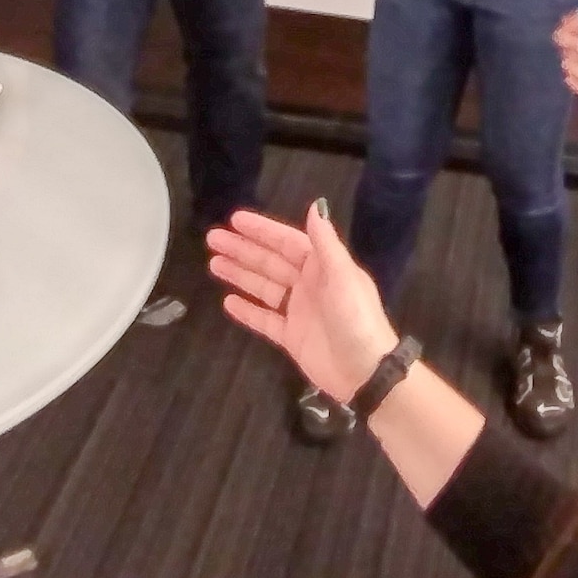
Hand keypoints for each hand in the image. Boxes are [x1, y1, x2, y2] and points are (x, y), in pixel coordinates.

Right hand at [209, 203, 399, 404]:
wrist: (365, 372)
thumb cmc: (356, 319)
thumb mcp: (343, 276)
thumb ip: (325, 243)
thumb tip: (315, 205)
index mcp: (323, 266)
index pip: (287, 241)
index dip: (262, 230)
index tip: (235, 219)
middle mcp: (309, 284)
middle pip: (270, 262)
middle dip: (242, 250)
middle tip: (212, 238)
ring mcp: (299, 311)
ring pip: (264, 287)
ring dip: (240, 275)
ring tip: (213, 263)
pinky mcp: (292, 337)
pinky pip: (265, 319)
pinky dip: (248, 310)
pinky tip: (227, 301)